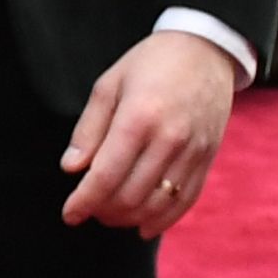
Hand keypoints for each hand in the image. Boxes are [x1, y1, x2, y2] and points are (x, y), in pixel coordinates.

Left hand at [58, 29, 237, 235]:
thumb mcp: (109, 85)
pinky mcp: (208, 158)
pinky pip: (186, 201)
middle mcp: (170, 139)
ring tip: (110, 214)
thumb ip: (89, 128)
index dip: (84, 201)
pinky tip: (144, 227)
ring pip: (158, 204)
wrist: (206, 50)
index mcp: (139, 117)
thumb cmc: (150, 63)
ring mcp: (194, 151)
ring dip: (129, 218)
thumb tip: (71, 168)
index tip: (69, 214)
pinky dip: (163, 220)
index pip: (106, 175)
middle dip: (103, 211)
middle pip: (131, 196)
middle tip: (88, 208)